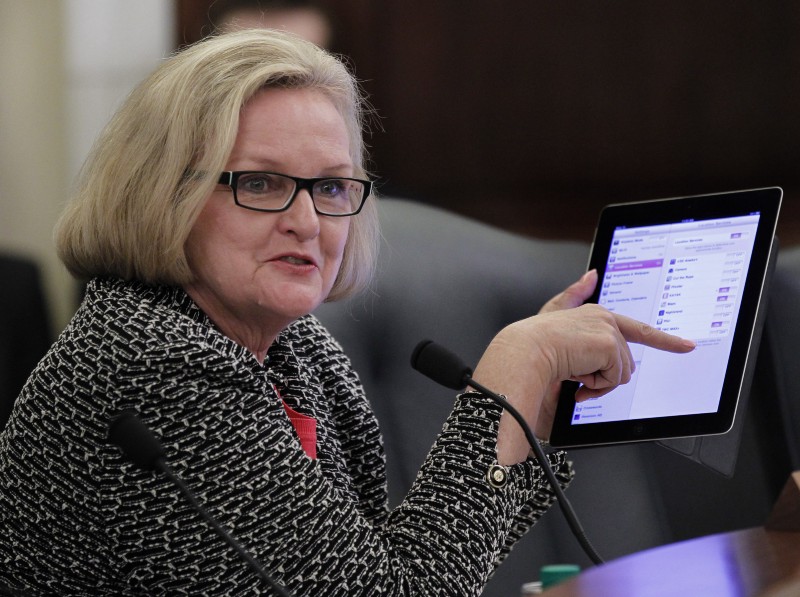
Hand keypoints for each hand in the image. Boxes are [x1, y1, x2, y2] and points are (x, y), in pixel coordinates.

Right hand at [473, 270, 695, 463]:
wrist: (523, 353)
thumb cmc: (532, 343)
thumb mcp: (554, 318)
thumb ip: (574, 293)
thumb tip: (592, 272)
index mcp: (594, 315)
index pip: (636, 329)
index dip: (663, 340)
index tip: (687, 346)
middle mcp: (604, 318)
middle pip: (624, 362)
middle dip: (603, 377)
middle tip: (578, 380)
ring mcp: (607, 330)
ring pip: (621, 372)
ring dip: (598, 382)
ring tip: (573, 376)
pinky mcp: (608, 344)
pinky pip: (614, 378)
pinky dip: (596, 385)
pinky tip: (577, 376)